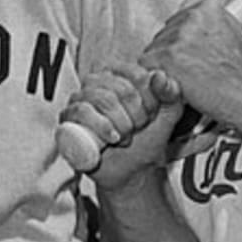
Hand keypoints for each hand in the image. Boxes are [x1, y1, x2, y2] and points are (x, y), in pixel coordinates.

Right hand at [60, 62, 183, 189]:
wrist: (131, 168)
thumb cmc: (148, 138)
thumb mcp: (168, 115)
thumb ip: (172, 93)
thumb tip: (159, 76)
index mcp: (123, 73)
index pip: (138, 74)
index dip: (149, 99)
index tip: (151, 115)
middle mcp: (100, 80)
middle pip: (122, 88)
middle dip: (137, 115)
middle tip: (139, 128)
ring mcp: (82, 96)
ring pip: (103, 99)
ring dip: (122, 123)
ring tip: (127, 136)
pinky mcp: (69, 115)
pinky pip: (81, 111)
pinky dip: (101, 124)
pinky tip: (113, 137)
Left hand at [138, 0, 241, 129]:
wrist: (240, 95)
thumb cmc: (238, 73)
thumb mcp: (234, 35)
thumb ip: (216, 21)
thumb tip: (207, 14)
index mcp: (208, 10)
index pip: (178, 17)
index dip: (181, 38)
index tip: (188, 49)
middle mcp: (192, 18)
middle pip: (164, 32)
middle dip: (171, 50)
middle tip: (190, 66)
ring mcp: (179, 36)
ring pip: (153, 48)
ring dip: (163, 64)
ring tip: (186, 75)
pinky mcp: (167, 56)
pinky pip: (146, 63)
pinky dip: (156, 75)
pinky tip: (175, 81)